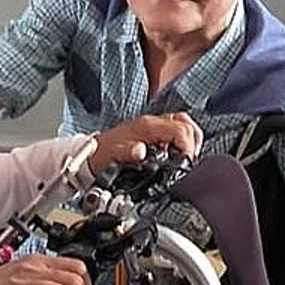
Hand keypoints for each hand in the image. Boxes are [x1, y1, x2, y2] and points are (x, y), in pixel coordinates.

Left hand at [89, 113, 203, 173]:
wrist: (92, 153)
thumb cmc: (102, 154)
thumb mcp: (113, 156)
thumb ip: (128, 153)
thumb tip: (140, 151)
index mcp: (146, 126)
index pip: (180, 129)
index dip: (188, 146)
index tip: (187, 161)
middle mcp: (152, 123)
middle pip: (186, 123)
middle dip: (193, 142)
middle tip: (189, 159)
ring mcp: (154, 127)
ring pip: (183, 125)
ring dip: (190, 140)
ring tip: (186, 157)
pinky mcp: (154, 133)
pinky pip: (176, 132)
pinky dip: (182, 142)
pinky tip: (177, 155)